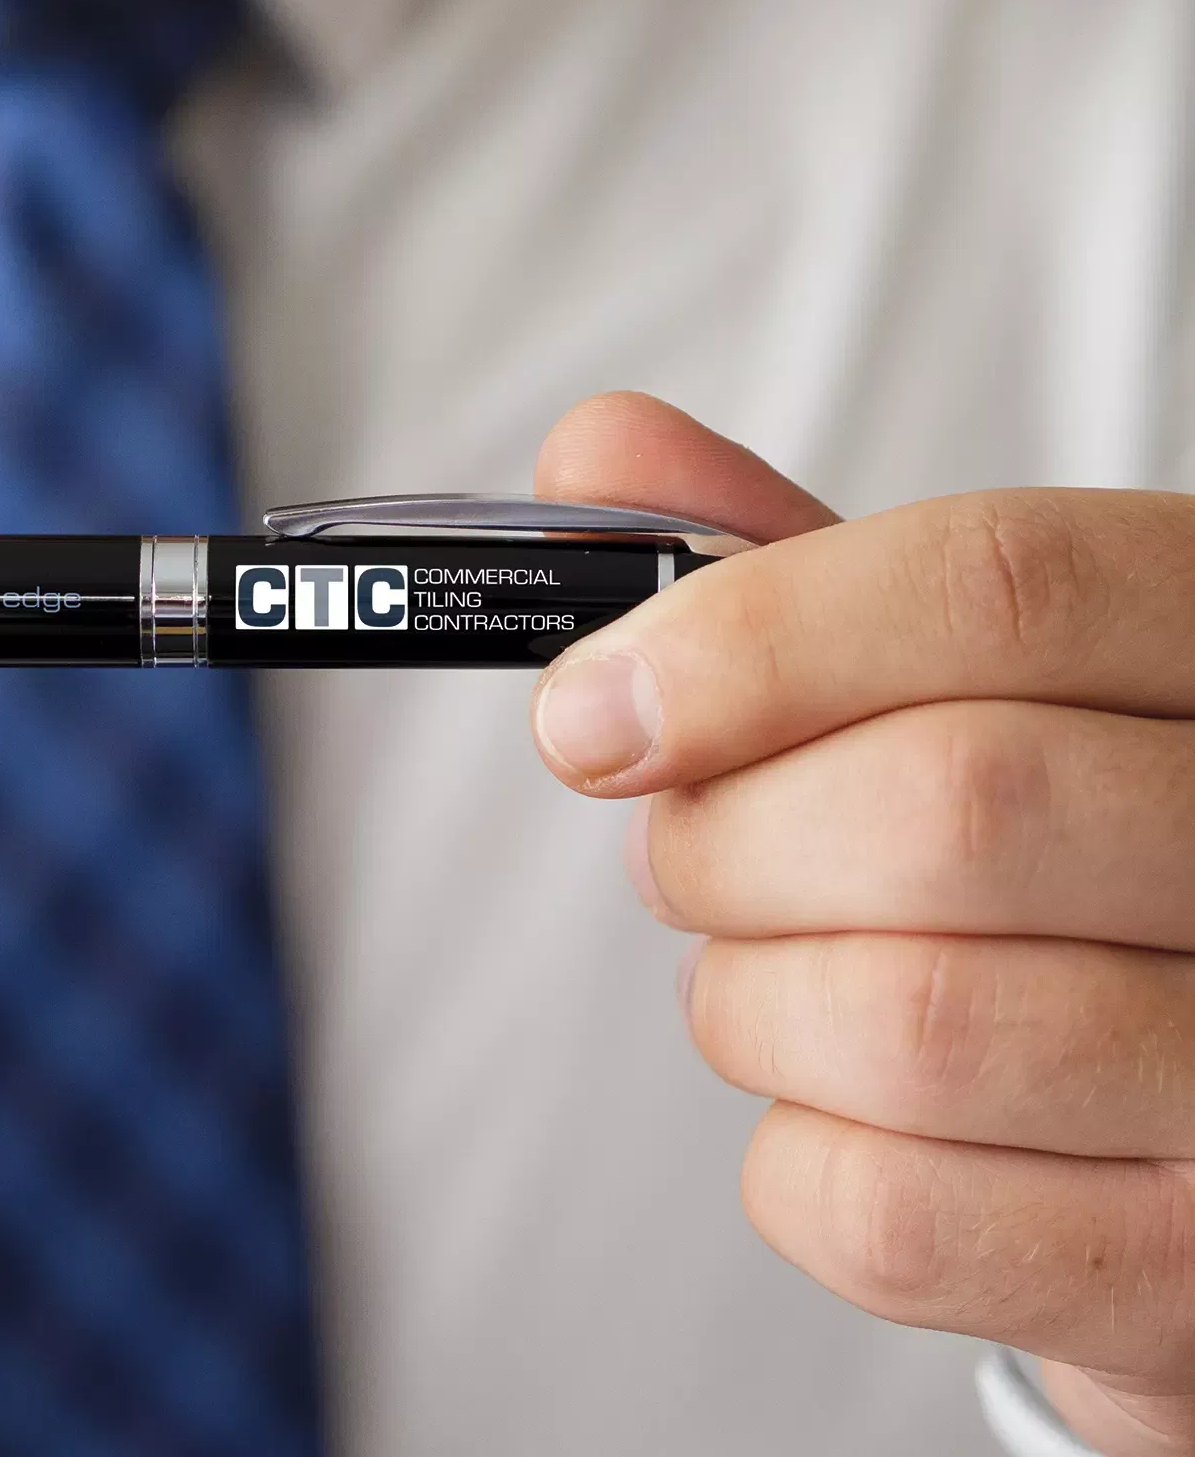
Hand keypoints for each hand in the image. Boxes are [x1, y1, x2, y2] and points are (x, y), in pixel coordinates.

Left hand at [530, 393, 1194, 1456]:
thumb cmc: (1059, 864)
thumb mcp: (963, 679)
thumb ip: (791, 569)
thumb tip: (597, 450)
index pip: (995, 589)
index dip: (748, 641)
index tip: (587, 710)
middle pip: (944, 805)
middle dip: (729, 839)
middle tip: (680, 851)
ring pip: (910, 1022)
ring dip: (750, 1002)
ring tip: (767, 976)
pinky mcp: (1190, 1273)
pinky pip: (896, 1218)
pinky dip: (795, 1165)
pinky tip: (840, 1113)